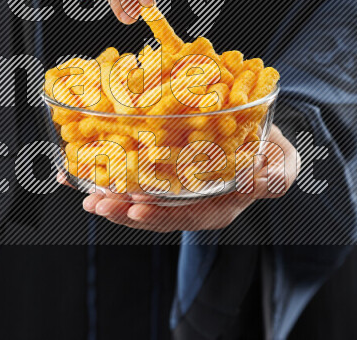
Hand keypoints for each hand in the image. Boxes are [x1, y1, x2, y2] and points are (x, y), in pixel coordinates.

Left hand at [81, 125, 299, 231]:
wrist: (259, 141)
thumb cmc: (271, 156)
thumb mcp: (282, 166)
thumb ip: (275, 178)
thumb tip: (256, 182)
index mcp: (215, 206)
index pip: (185, 216)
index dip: (160, 214)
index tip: (136, 208)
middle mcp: (188, 203)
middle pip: (152, 213)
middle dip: (122, 210)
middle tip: (97, 203)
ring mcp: (171, 191)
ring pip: (135, 199)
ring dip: (108, 197)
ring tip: (85, 194)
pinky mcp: (158, 174)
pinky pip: (128, 178)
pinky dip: (101, 176)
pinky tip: (74, 172)